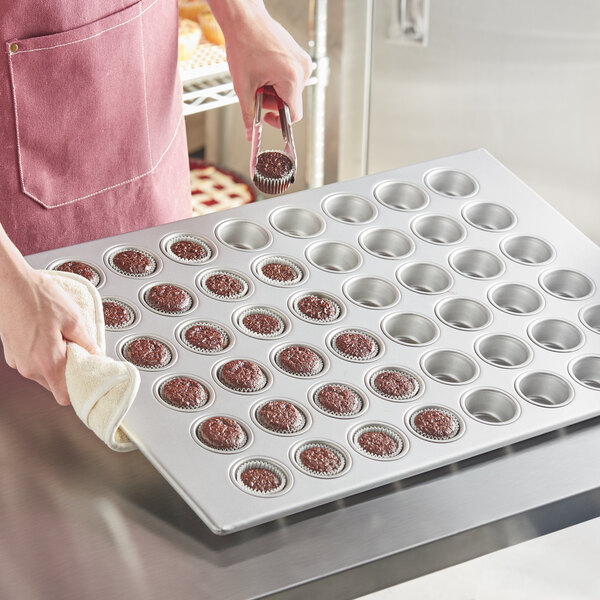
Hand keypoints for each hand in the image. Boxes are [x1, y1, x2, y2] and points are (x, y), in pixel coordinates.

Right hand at [0, 267, 98, 405]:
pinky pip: (32, 361)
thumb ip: (87, 343)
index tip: (89, 377)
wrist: (8, 283)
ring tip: (62, 337)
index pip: (65, 396)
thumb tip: (96, 356)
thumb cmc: (37, 297)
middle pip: (56, 384)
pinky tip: (48, 333)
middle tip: (79, 350)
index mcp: (47, 363)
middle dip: (70, 371)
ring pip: (44, 372)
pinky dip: (43, 353)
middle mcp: (29, 367)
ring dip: (57, 361)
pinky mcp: (12, 352)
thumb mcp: (73, 319)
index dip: (79, 389)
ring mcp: (18, 360)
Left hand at [209, 1, 312, 139]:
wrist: (245, 18)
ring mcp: (303, 62)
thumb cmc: (243, 45)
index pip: (293, 115)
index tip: (266, 117)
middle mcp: (302, 71)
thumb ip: (248, 114)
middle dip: (271, 101)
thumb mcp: (243, 86)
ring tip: (259, 75)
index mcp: (291, 79)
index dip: (278, 121)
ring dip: (274, 90)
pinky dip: (278, 79)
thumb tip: (250, 134)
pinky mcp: (300, 57)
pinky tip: (266, 67)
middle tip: (255, 87)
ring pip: (290, 91)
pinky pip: (292, 78)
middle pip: (290, 102)